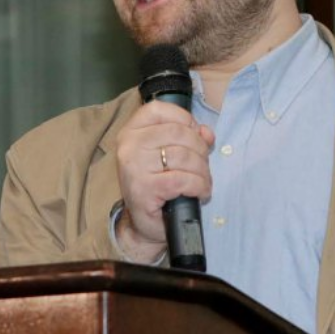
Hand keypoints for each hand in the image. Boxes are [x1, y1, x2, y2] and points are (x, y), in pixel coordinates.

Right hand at [113, 101, 214, 262]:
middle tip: (202, 165)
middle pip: (178, 132)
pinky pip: (183, 179)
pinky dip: (199, 186)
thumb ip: (188, 137)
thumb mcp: (168, 155)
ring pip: (184, 156)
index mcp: (130, 131)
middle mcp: (129, 146)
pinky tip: (201, 192)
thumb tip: (206, 132)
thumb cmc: (156, 185)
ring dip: (202, 170)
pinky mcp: (145, 188)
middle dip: (199, 149)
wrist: (143, 224)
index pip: (159, 109)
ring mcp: (134, 167)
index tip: (194, 135)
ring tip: (202, 181)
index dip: (184, 119)